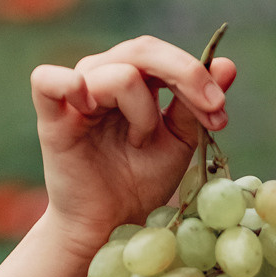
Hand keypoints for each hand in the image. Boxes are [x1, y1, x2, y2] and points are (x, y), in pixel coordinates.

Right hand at [29, 35, 236, 259]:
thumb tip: (228, 65)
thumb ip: (194, 104)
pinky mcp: (51, 117)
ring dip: (143, 113)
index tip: (221, 115)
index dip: (195, 76)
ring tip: (139, 145)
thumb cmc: (139, 182)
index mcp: (132, 77)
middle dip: (185, 78)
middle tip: (210, 112)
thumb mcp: (176, 143)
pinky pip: (47, 80)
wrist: (109, 226)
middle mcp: (102, 75)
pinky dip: (68, 84)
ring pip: (119, 74)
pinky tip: (87, 103)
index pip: (162, 56)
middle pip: (143, 51)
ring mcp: (76, 94)